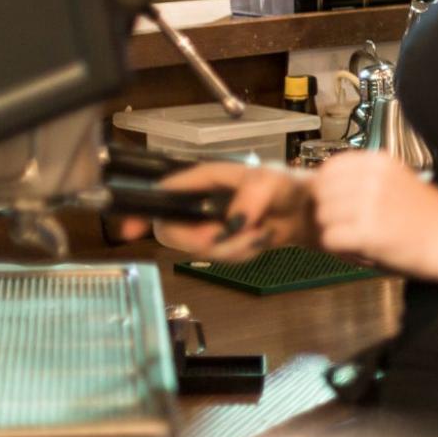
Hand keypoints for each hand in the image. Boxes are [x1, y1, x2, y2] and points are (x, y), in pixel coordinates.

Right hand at [116, 162, 312, 263]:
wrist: (307, 212)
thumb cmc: (288, 185)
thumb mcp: (272, 181)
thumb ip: (250, 196)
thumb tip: (232, 221)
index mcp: (206, 178)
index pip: (165, 191)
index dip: (142, 209)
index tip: (130, 229)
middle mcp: (202, 201)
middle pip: (172, 229)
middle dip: (199, 240)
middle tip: (225, 237)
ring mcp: (210, 224)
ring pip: (198, 249)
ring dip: (231, 248)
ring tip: (260, 233)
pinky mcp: (222, 243)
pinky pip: (218, 258)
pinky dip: (241, 255)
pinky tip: (258, 241)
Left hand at [310, 152, 437, 274]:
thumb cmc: (429, 216)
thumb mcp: (398, 181)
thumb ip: (365, 180)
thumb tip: (324, 186)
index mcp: (380, 162)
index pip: (330, 167)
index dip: (327, 188)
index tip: (336, 201)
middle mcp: (372, 178)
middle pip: (321, 193)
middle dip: (329, 212)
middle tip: (348, 226)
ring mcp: (369, 204)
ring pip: (322, 217)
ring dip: (335, 232)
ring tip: (358, 240)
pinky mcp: (367, 232)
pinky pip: (330, 239)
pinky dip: (341, 250)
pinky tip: (361, 251)